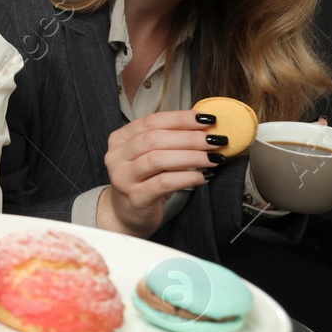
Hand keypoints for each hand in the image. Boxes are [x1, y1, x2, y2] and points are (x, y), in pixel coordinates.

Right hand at [100, 109, 221, 235]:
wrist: (127, 213)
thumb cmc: (144, 180)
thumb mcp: (150, 155)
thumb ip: (168, 140)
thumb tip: (204, 128)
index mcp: (120, 139)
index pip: (150, 121)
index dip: (180, 118)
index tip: (206, 119)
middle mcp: (116, 156)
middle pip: (154, 139)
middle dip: (189, 138)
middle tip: (215, 140)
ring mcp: (123, 177)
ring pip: (158, 160)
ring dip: (192, 157)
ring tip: (214, 158)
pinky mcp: (136, 197)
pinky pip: (165, 183)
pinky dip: (188, 177)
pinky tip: (205, 176)